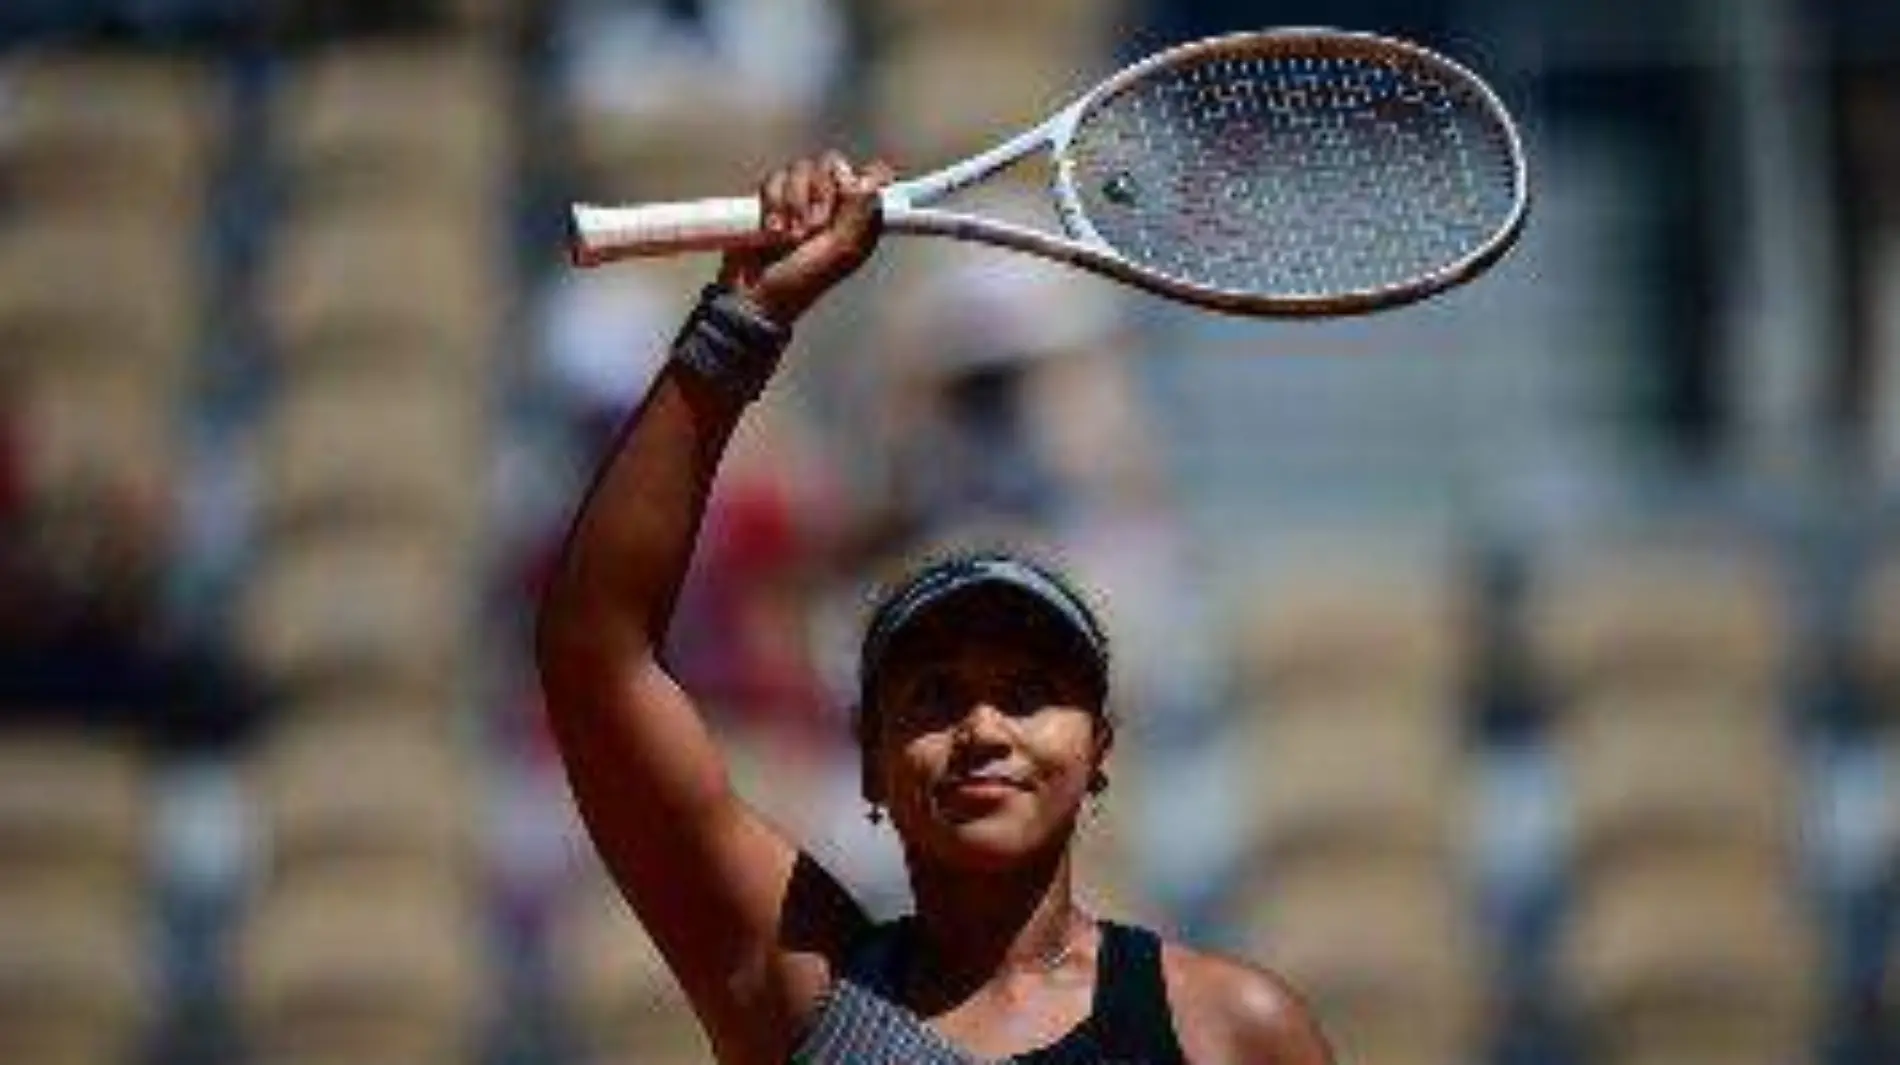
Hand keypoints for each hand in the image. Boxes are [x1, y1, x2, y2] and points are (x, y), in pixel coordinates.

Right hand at [720, 152, 893, 326]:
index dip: (863, 176)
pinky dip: (772, 202)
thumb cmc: (802, 281)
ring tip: (788, 235)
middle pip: (833, 164)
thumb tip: (863, 176)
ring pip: (802, 168)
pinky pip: (774, 178)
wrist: (756, 291)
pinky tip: (772, 229)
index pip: (872, 175)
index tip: (850, 189)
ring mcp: (802, 199)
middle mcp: (832, 204)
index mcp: (857, 217)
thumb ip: (858, 209)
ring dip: (793, 202)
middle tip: (813, 227)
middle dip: (820, 193)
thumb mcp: (841, 250)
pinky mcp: (774, 199)